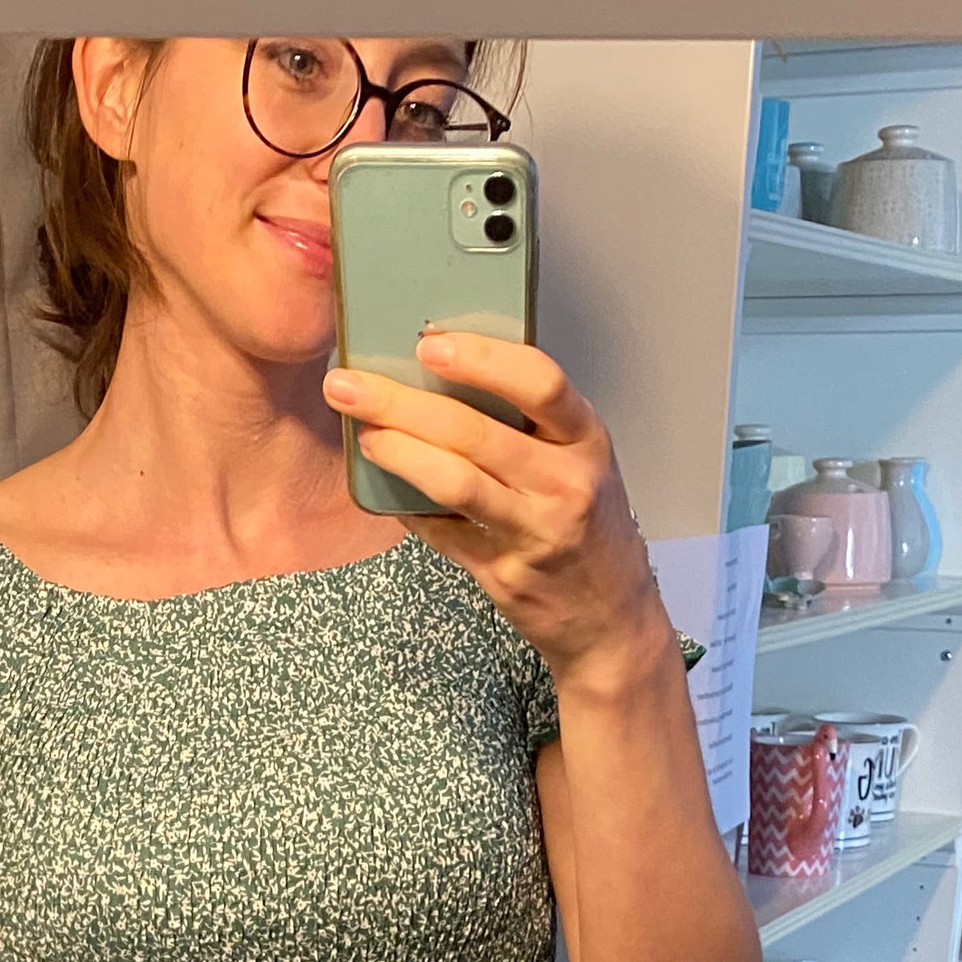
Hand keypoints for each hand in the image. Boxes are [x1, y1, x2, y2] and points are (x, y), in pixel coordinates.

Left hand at [321, 335, 672, 694]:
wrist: (610, 618)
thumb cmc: (591, 527)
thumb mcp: (581, 461)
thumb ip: (533, 422)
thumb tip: (449, 375)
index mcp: (586, 439)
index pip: (538, 382)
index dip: (480, 359)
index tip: (428, 344)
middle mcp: (565, 484)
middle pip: (476, 432)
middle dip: (403, 404)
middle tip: (351, 386)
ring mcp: (535, 534)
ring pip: (455, 483)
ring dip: (399, 454)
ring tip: (364, 435)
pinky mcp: (504, 576)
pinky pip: (443, 534)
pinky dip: (408, 509)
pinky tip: (383, 490)